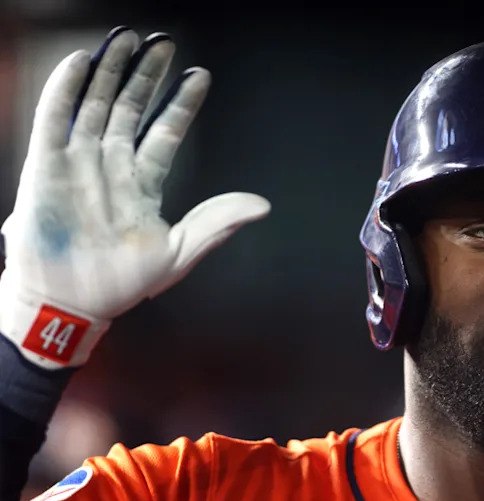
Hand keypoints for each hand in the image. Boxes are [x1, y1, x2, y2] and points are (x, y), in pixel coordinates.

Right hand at [0, 26, 269, 368]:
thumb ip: (217, 224)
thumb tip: (262, 205)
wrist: (70, 302)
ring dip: (111, 72)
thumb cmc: (121, 283)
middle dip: (147, 77)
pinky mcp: (45, 166)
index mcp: (144, 185)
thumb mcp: (178, 253)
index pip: (166, 134)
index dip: (181, 104)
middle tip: (163, 42)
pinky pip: (54, 120)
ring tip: (127, 39)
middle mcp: (112, 167)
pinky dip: (65, 90)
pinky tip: (80, 62)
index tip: (199, 75)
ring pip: (96, 105)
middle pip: (131, 110)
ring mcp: (78, 163)